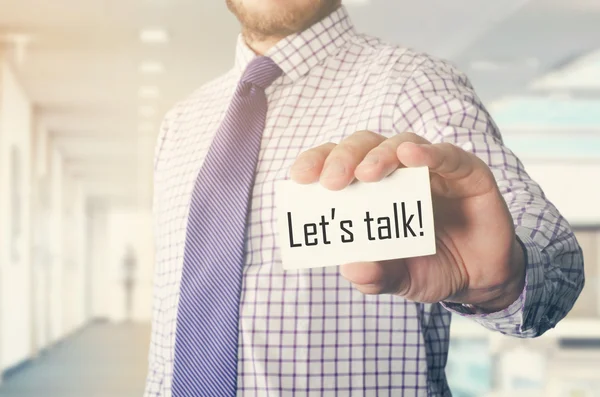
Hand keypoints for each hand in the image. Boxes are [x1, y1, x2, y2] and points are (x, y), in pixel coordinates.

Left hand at [290, 131, 525, 311]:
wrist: (479, 278)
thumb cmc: (430, 268)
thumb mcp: (399, 279)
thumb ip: (375, 275)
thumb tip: (350, 267)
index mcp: (372, 190)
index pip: (338, 164)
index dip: (317, 163)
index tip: (299, 177)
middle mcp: (397, 172)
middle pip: (363, 146)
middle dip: (343, 158)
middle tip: (332, 181)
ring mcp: (432, 169)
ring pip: (400, 143)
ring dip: (380, 155)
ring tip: (366, 174)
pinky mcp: (466, 171)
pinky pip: (447, 155)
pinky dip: (428, 153)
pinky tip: (411, 157)